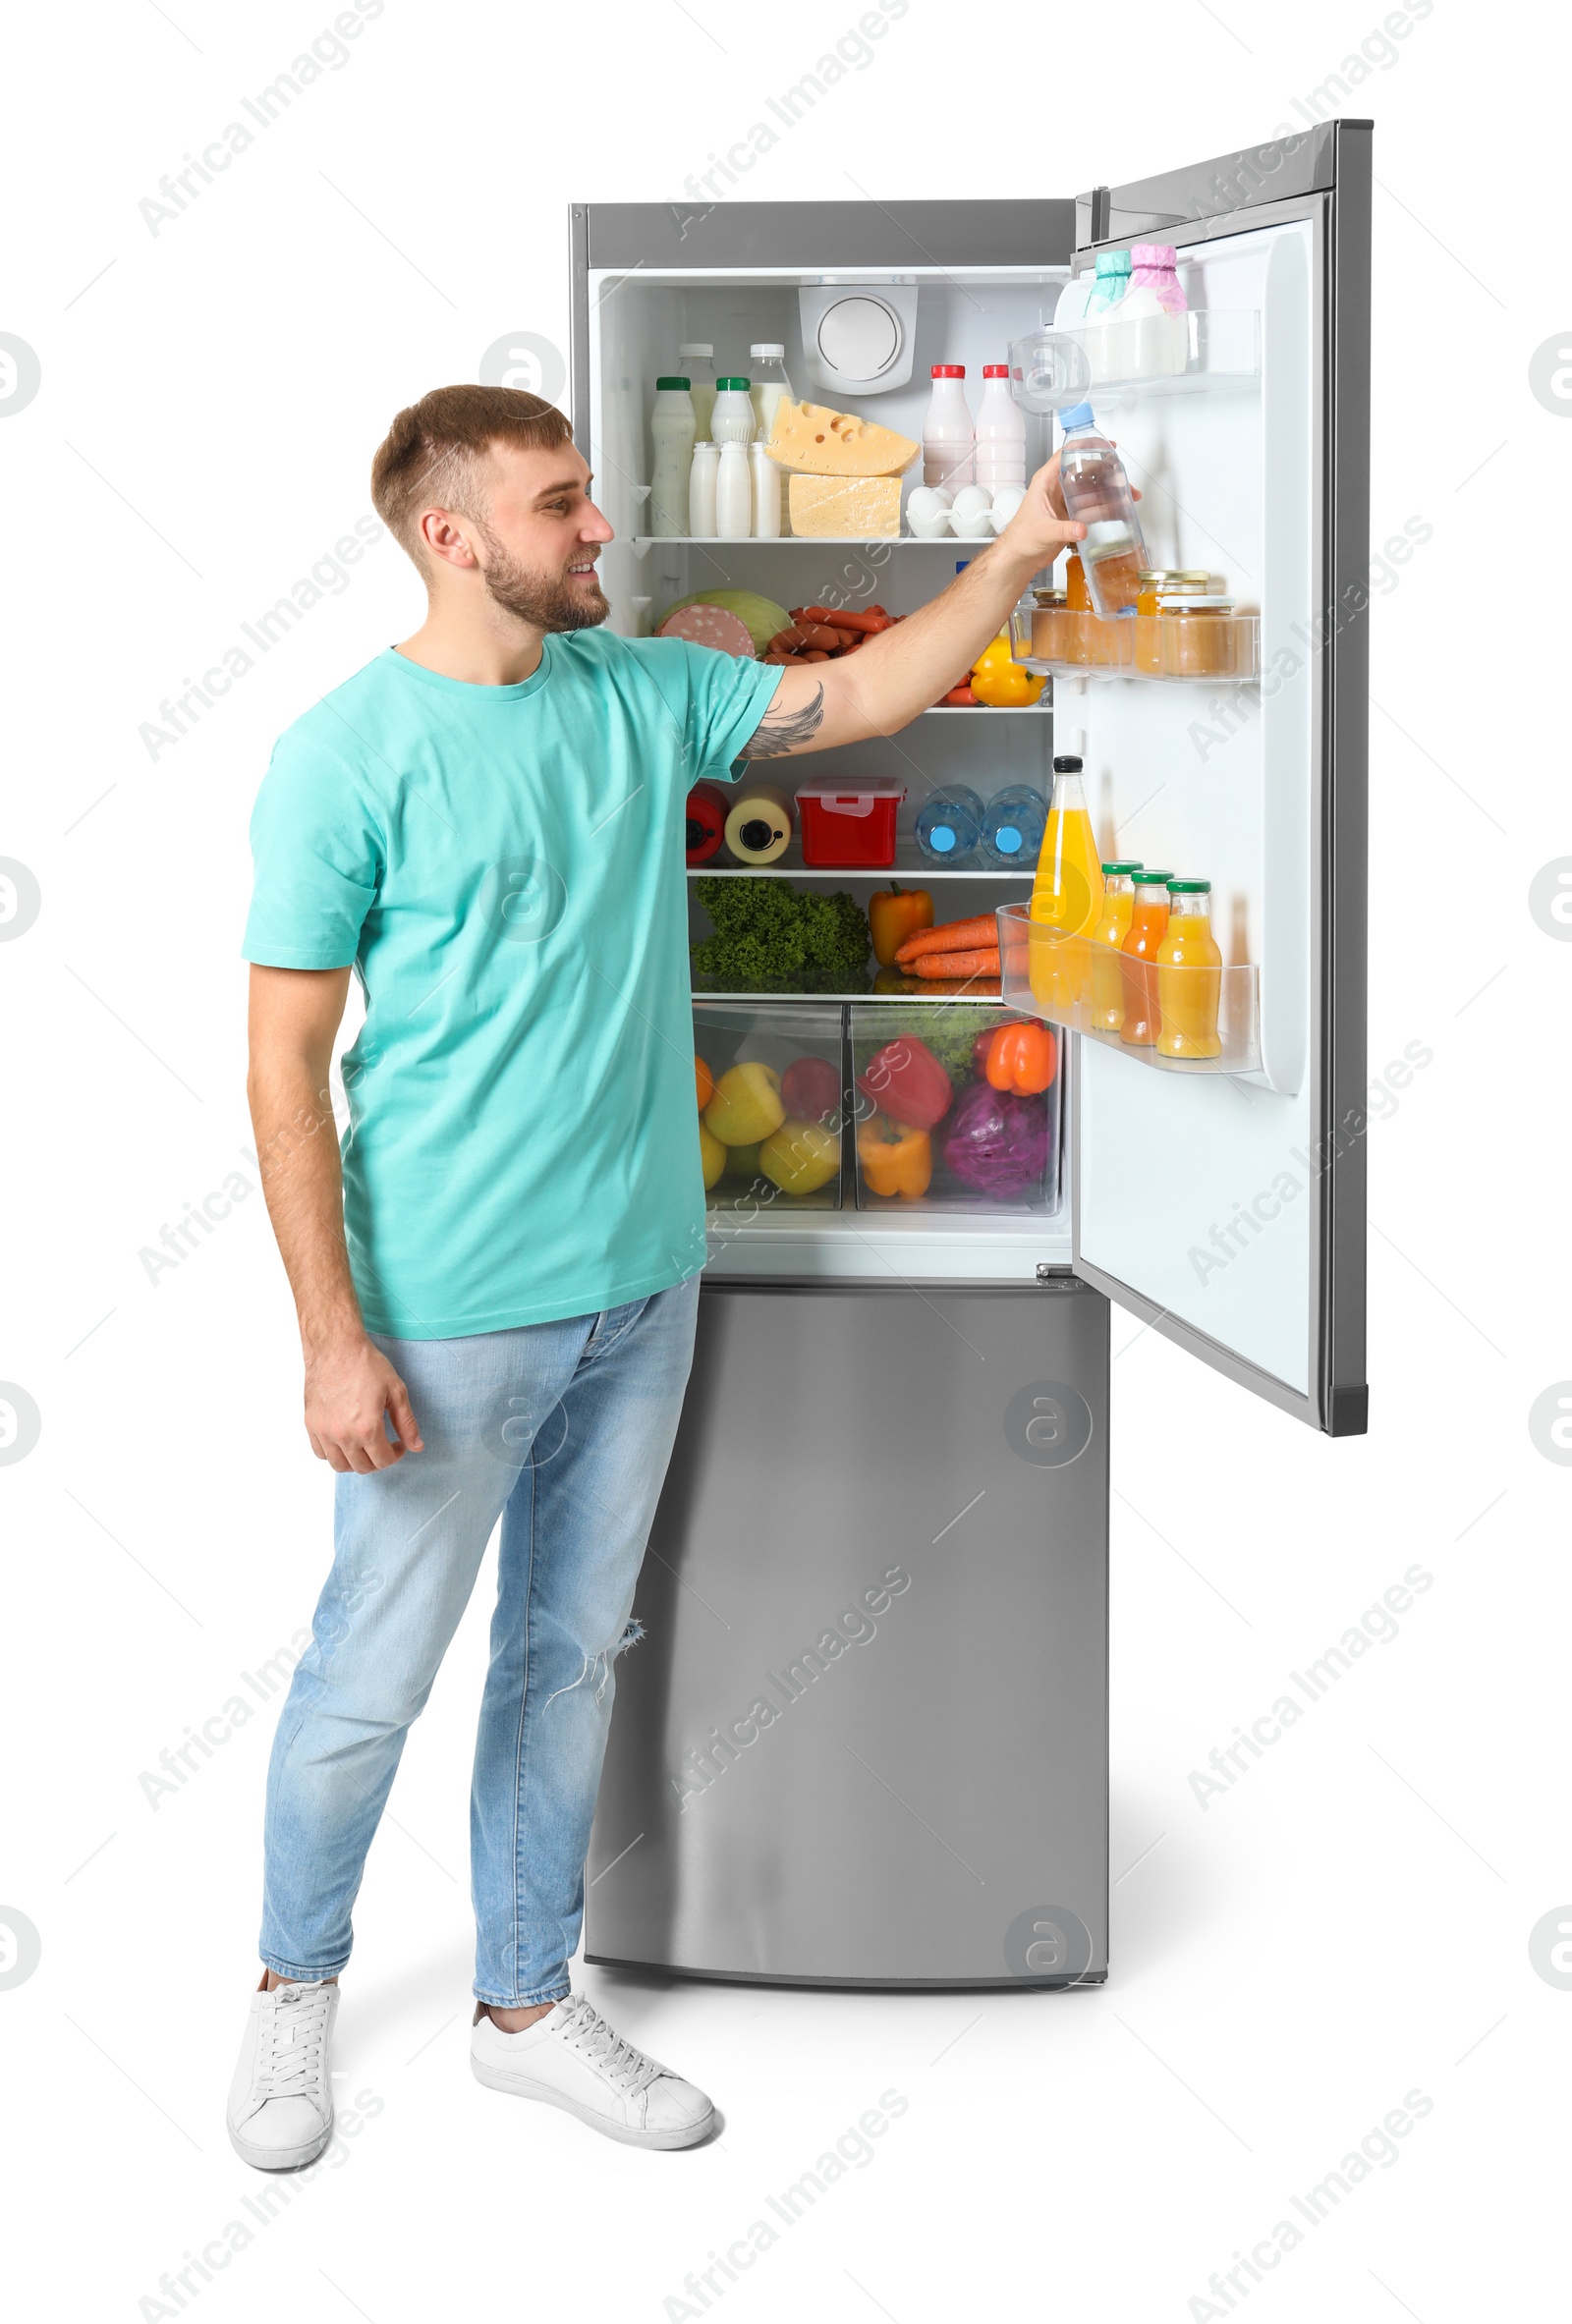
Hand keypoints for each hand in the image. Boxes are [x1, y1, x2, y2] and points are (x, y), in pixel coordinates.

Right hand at [303, 1333, 423, 1473]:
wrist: (335, 1347)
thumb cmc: (365, 1364)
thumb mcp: (396, 1391)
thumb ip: (407, 1423)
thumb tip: (416, 1446)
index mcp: (367, 1428)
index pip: (383, 1461)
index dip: (395, 1455)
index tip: (398, 1444)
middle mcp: (343, 1435)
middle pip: (362, 1467)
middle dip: (378, 1460)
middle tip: (383, 1445)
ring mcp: (324, 1431)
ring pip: (339, 1465)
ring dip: (355, 1461)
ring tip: (364, 1445)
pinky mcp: (311, 1424)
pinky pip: (320, 1452)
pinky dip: (333, 1453)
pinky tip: (344, 1439)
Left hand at [995, 449, 1140, 569]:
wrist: (1020, 558)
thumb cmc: (1021, 538)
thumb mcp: (1043, 531)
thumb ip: (1064, 530)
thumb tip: (1081, 529)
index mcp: (1046, 481)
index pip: (1066, 455)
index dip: (1086, 446)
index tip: (1104, 445)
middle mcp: (1057, 488)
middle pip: (1085, 471)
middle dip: (1105, 471)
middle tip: (1122, 473)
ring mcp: (1065, 501)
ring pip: (1091, 490)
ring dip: (1109, 491)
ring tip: (1127, 493)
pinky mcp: (1071, 515)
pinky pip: (1092, 507)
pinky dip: (1105, 507)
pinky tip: (1118, 509)